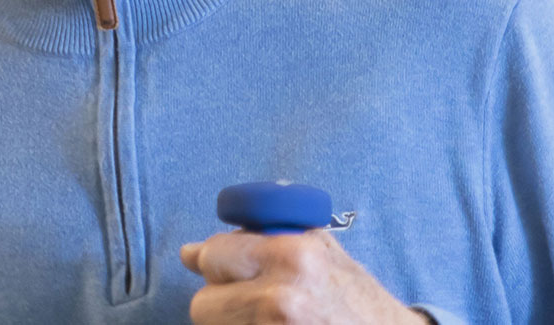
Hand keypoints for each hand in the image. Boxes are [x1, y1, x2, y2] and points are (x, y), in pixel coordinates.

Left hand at [180, 230, 428, 324]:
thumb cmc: (356, 299)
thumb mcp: (322, 251)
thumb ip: (267, 237)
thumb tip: (197, 249)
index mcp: (293, 257)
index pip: (213, 255)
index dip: (212, 261)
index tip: (216, 267)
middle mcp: (281, 298)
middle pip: (203, 303)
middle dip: (219, 300)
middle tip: (246, 300)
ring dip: (231, 322)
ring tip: (266, 318)